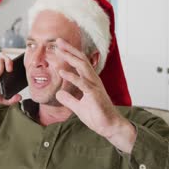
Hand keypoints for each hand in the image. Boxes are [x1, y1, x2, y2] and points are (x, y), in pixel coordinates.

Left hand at [54, 38, 136, 152]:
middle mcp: (93, 81)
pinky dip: (71, 77)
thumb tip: (59, 94)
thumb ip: (69, 99)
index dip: (70, 53)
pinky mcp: (94, 95)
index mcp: (90, 82)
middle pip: (81, 60)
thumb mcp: (78, 107)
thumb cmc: (98, 116)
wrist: (110, 128)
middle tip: (58, 40)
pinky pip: (82, 83)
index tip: (59, 45)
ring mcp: (95, 86)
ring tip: (59, 51)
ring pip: (83, 67)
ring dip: (70, 58)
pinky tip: (62, 72)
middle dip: (70, 49)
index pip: (79, 63)